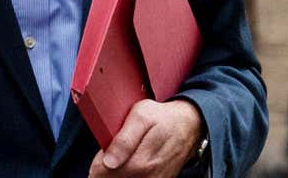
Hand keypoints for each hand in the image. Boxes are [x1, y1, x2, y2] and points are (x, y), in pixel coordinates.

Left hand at [88, 99, 204, 177]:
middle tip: (111, 154)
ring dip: (117, 173)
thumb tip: (108, 162)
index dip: (97, 165)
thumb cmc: (162, 117)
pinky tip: (131, 164)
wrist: (189, 125)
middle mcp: (149, 176)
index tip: (100, 155)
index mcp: (141, 161)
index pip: (104, 174)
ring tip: (123, 158)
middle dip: (106, 170)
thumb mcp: (141, 115)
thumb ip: (123, 139)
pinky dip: (130, 174)